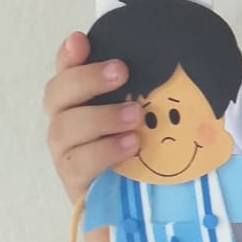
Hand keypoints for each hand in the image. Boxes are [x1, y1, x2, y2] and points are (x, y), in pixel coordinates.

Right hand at [44, 32, 139, 203]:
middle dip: (87, 79)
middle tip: (121, 71)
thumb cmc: (145, 145)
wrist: (138, 201)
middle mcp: (66, 121)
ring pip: (64, 128)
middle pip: (56, 94)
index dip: (68, 54)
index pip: (65, 70)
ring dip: (101, 117)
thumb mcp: (152, 111)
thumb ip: (153, 87)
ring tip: (135, 116)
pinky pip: (78, 163)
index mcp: (81, 99)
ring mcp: (66, 152)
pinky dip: (104, 150)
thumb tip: (186, 55)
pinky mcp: (74, 181)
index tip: (81, 39)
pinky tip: (131, 145)